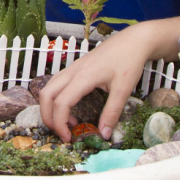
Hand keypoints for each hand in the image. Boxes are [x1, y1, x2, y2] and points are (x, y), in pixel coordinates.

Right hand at [38, 22, 157, 141]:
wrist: (133, 40)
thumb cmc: (129, 61)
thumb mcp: (124, 89)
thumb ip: (112, 112)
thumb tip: (103, 134)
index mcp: (83, 77)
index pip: (61, 103)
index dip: (60, 123)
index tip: (69, 138)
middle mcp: (73, 72)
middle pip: (46, 95)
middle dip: (47, 117)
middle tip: (62, 133)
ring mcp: (72, 68)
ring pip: (48, 88)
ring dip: (50, 108)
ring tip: (68, 122)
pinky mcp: (75, 68)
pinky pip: (56, 84)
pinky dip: (56, 99)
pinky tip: (72, 108)